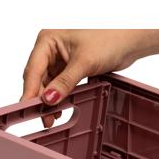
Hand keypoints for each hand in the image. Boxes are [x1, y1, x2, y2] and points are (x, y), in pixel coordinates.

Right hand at [21, 29, 145, 125]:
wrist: (130, 41)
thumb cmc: (109, 39)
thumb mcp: (84, 63)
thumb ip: (65, 82)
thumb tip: (49, 99)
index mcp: (48, 40)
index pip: (33, 70)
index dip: (30, 91)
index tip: (28, 109)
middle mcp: (51, 49)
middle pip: (39, 79)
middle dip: (41, 99)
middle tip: (43, 118)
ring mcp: (61, 59)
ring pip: (49, 84)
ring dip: (51, 100)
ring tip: (52, 117)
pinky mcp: (71, 68)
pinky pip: (60, 85)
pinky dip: (60, 97)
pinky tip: (61, 108)